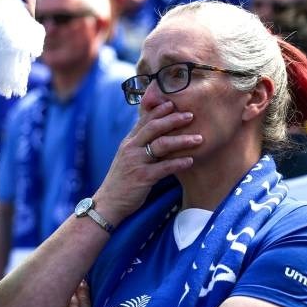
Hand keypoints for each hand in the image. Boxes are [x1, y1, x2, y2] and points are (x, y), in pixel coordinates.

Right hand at [93, 101, 198, 222]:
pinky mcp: (142, 177)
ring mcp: (136, 162)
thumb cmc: (121, 181)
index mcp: (128, 142)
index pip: (144, 120)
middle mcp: (131, 148)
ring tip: (199, 139)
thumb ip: (139, 145)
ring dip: (182, 140)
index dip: (159, 110)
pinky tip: (190, 161)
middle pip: (154, 127)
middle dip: (173, 120)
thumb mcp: (127, 158)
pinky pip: (164, 167)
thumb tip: (156, 135)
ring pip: (162, 145)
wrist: (108, 203)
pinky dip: (178, 163)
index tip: (173, 103)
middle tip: (191, 116)